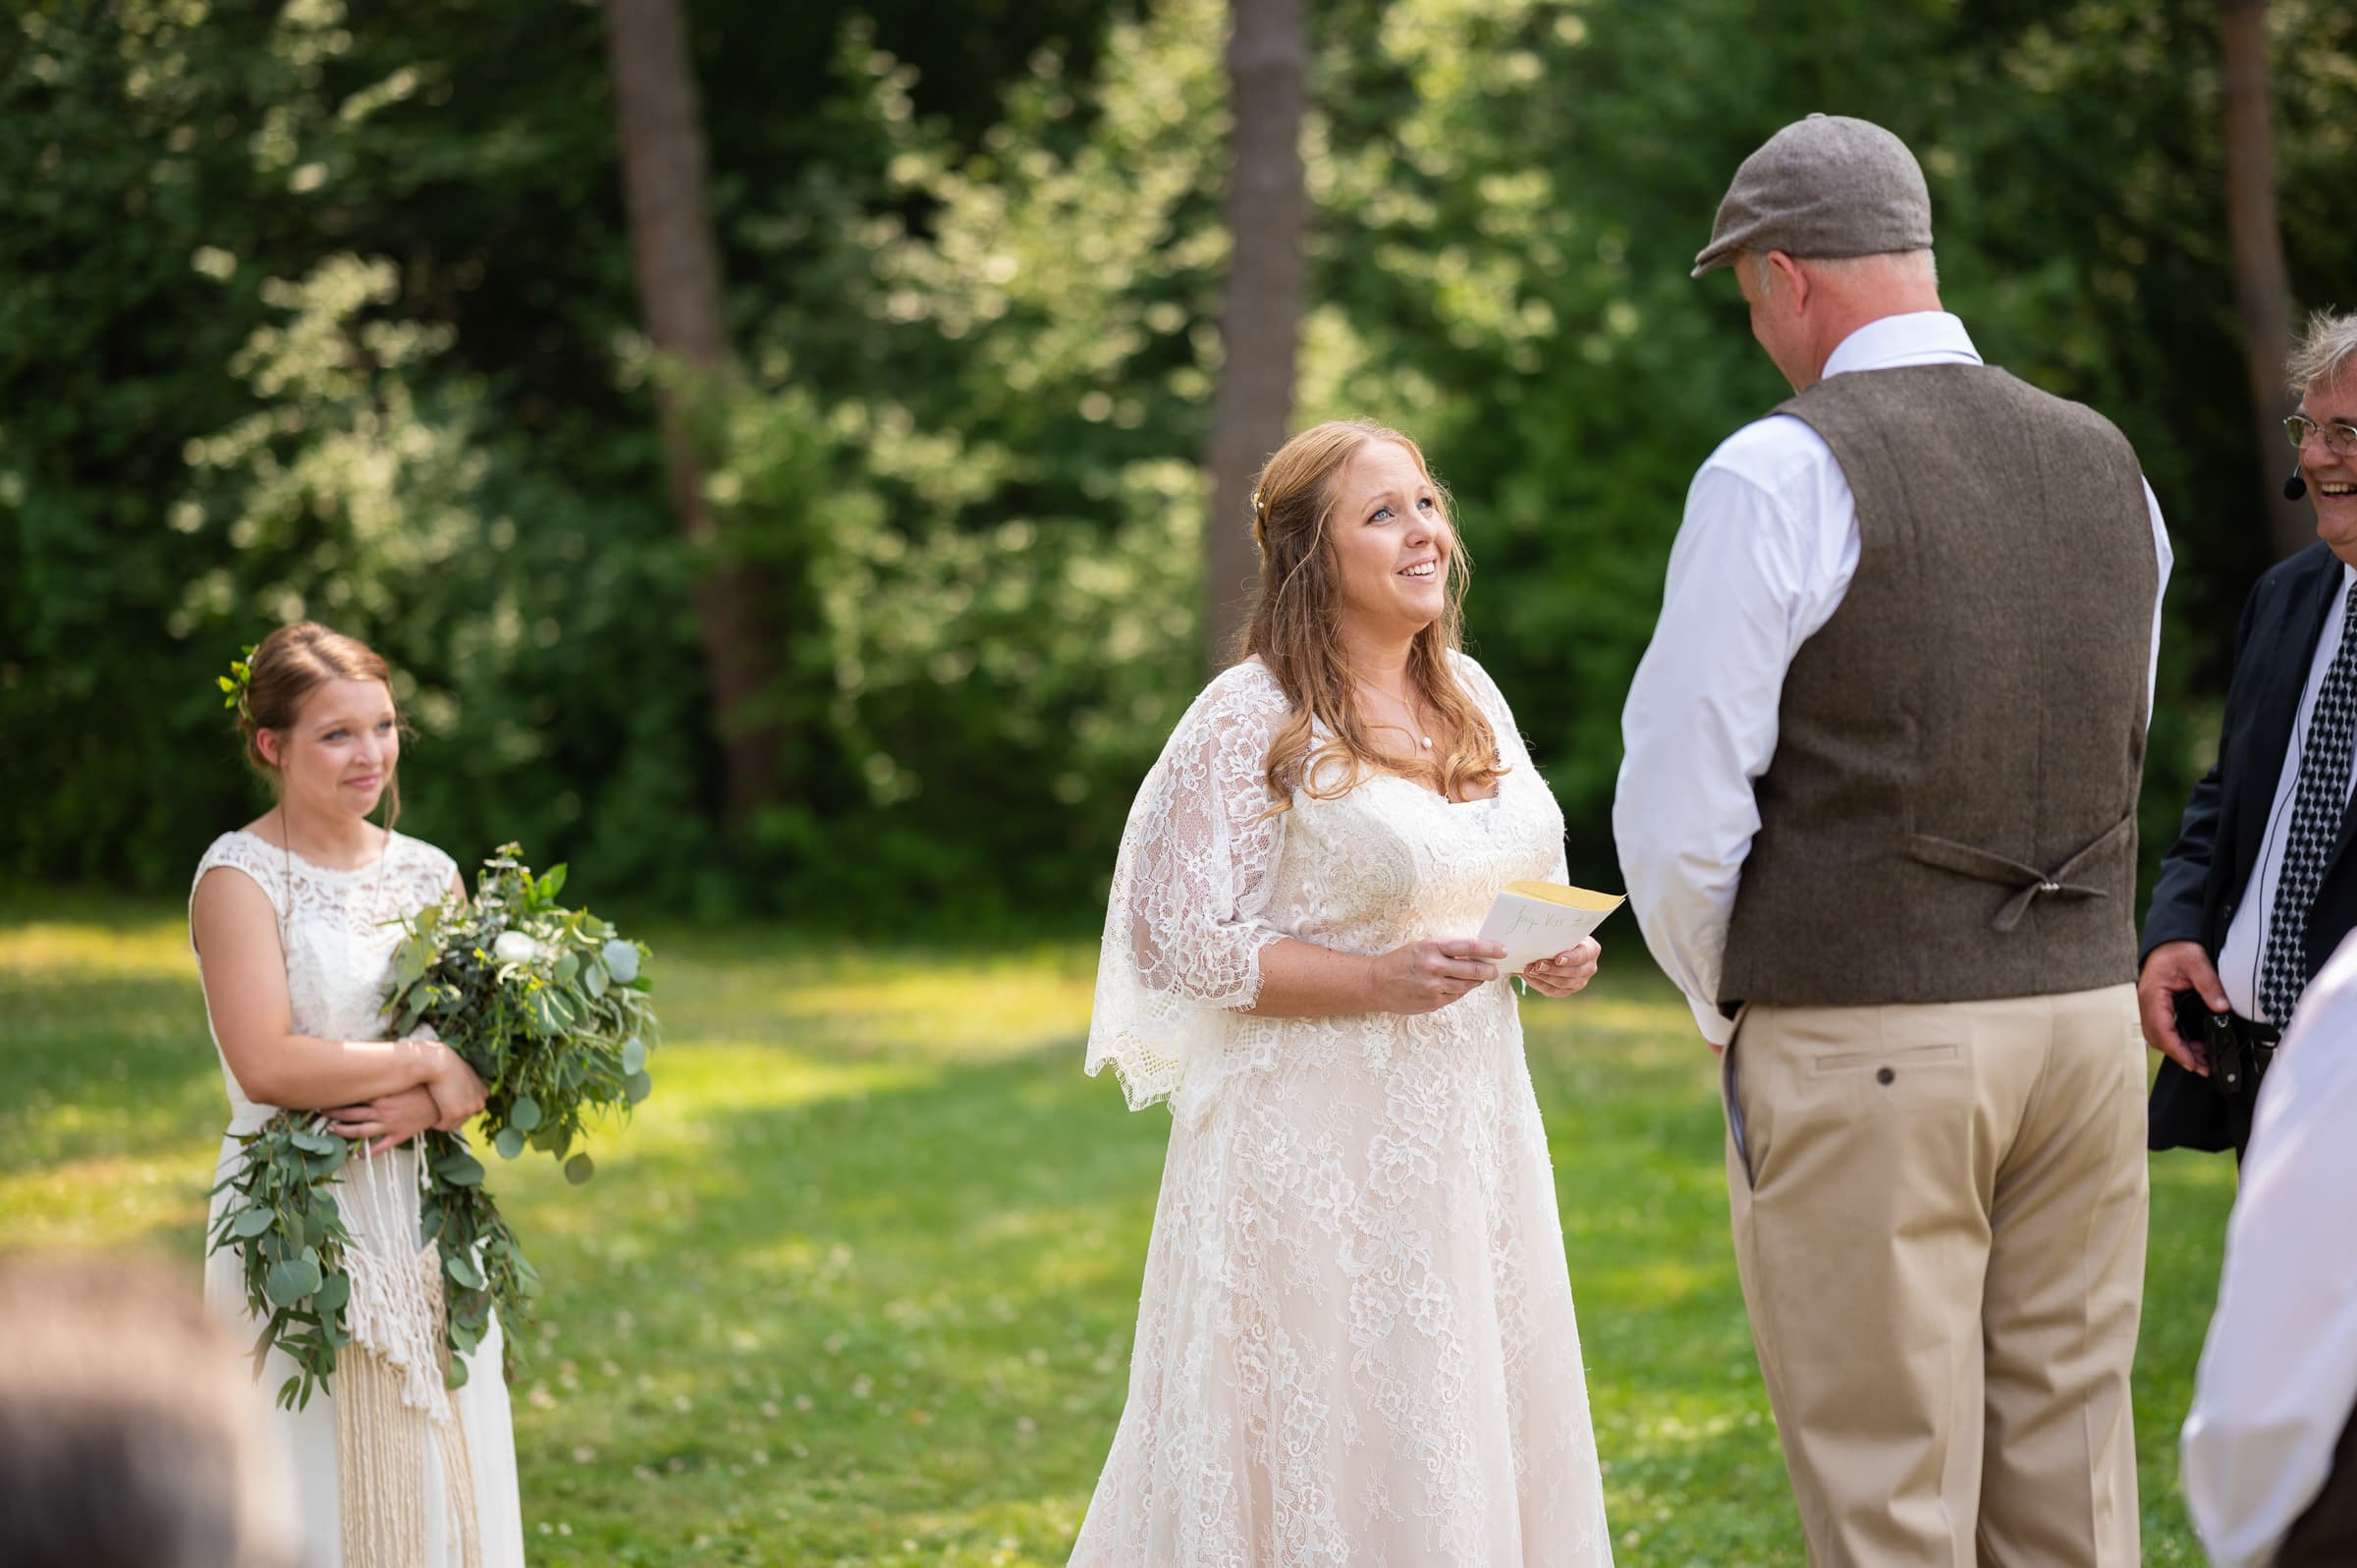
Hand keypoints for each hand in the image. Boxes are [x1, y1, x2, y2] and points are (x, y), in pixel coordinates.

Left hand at [327, 1086, 439, 1155]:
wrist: (446, 1100)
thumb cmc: (425, 1086)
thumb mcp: (404, 1077)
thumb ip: (387, 1075)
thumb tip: (372, 1065)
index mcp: (382, 1096)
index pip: (352, 1097)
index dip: (336, 1098)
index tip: (324, 1096)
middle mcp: (382, 1111)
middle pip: (350, 1115)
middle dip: (333, 1114)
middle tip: (321, 1113)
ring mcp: (390, 1125)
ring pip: (359, 1132)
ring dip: (343, 1132)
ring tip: (331, 1130)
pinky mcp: (400, 1135)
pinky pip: (380, 1147)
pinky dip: (367, 1153)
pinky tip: (357, 1155)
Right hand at [421, 1043, 487, 1129]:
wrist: (439, 1063)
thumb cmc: (448, 1064)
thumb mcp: (464, 1073)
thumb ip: (467, 1084)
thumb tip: (462, 1093)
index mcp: (484, 1093)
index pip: (472, 1107)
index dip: (458, 1107)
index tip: (448, 1105)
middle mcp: (480, 1102)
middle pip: (464, 1118)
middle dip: (452, 1116)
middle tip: (440, 1112)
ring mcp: (469, 1109)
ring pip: (455, 1123)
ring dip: (445, 1121)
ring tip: (435, 1115)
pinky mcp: (456, 1114)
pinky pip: (445, 1126)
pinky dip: (438, 1124)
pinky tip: (432, 1120)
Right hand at [1370, 939, 1503, 1013]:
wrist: (1377, 983)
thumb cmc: (1402, 962)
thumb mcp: (1422, 947)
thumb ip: (1447, 950)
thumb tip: (1476, 953)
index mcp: (1432, 947)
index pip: (1469, 946)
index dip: (1490, 948)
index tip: (1503, 950)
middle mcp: (1435, 967)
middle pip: (1474, 969)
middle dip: (1490, 971)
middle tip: (1495, 971)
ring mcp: (1435, 987)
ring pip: (1468, 985)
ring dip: (1475, 981)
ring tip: (1476, 977)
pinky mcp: (1434, 1002)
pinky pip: (1456, 996)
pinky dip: (1460, 990)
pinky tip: (1455, 986)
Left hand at [1519, 938, 1600, 998]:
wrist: (1562, 945)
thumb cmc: (1562, 935)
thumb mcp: (1564, 931)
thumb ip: (1558, 934)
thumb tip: (1540, 937)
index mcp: (1592, 950)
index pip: (1583, 956)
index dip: (1570, 959)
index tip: (1557, 959)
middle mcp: (1589, 968)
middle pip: (1572, 972)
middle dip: (1552, 969)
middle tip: (1537, 965)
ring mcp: (1580, 981)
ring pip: (1562, 984)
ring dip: (1544, 978)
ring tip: (1529, 970)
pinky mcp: (1568, 990)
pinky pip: (1554, 991)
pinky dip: (1540, 985)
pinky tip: (1529, 977)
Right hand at [2138, 939, 2224, 1075]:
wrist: (2170, 939)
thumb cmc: (2179, 948)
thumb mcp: (2197, 963)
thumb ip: (2210, 986)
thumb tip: (2222, 1008)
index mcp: (2153, 995)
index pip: (2162, 1031)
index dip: (2178, 1051)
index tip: (2195, 1063)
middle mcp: (2147, 1004)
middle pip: (2158, 1039)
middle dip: (2180, 1055)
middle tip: (2204, 1066)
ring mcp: (2150, 1006)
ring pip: (2159, 1037)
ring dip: (2179, 1050)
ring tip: (2203, 1058)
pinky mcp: (2158, 1007)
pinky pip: (2163, 1030)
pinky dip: (2177, 1041)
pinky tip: (2194, 1044)